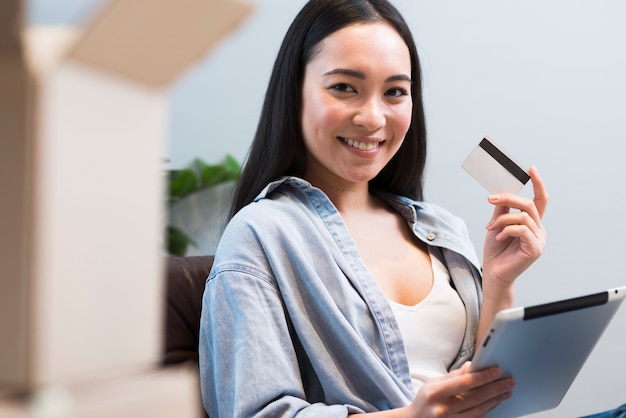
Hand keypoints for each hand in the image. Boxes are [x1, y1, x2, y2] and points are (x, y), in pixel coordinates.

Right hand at [406, 362, 514, 417]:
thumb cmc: (425, 400)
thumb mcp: (434, 383)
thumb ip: (454, 375)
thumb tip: (473, 366)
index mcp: (436, 393)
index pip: (464, 382)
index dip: (483, 376)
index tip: (497, 371)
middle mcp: (443, 409)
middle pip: (476, 398)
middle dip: (495, 389)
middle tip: (509, 382)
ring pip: (479, 411)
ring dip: (496, 400)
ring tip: (507, 392)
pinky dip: (488, 410)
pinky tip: (495, 402)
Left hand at [482, 166, 547, 287]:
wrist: (493, 274)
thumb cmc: (496, 252)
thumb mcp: (496, 225)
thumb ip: (502, 210)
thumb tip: (502, 194)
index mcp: (532, 223)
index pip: (540, 200)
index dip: (538, 184)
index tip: (530, 168)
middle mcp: (539, 230)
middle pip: (529, 204)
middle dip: (509, 198)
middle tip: (491, 199)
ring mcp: (539, 240)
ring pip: (523, 216)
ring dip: (502, 219)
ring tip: (490, 227)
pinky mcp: (535, 249)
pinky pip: (521, 229)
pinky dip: (506, 230)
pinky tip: (497, 238)